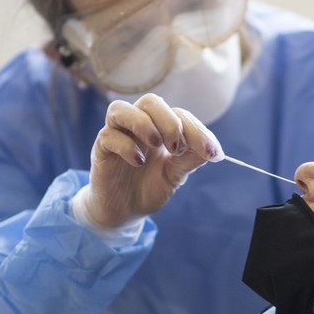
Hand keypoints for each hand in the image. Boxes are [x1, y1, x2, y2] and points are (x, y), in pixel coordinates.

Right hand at [77, 94, 221, 227]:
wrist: (124, 212)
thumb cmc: (149, 188)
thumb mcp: (175, 175)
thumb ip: (190, 160)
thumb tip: (213, 150)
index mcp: (159, 128)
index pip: (178, 114)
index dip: (197, 130)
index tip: (212, 152)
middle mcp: (137, 126)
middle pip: (150, 101)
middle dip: (169, 121)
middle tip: (176, 148)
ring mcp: (117, 136)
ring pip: (120, 109)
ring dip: (143, 123)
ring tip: (157, 145)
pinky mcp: (100, 150)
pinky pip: (107, 135)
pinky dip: (126, 146)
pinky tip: (138, 162)